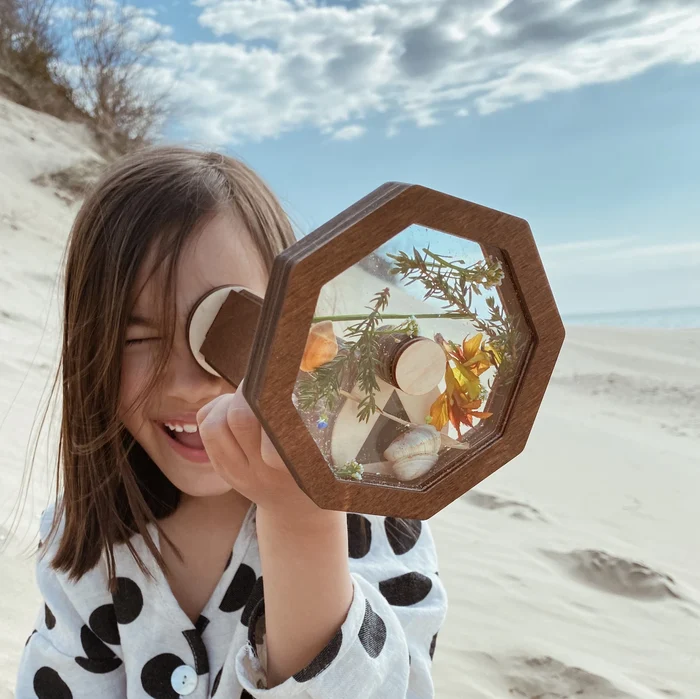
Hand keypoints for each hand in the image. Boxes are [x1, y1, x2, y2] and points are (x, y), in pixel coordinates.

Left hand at [196, 382, 322, 516]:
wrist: (294, 508)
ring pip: (213, 426)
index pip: (272, 425)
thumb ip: (306, 419)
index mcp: (289, 465)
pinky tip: (231, 407)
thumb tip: (288, 376)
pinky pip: (204, 429)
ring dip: (226, 403)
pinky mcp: (221, 469)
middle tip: (259, 382)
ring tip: (244, 397)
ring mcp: (235, 472)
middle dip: (247, 393)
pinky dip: (214, 410)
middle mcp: (259, 471)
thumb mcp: (320, 448)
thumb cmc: (314, 467)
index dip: (270, 398)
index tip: (278, 382)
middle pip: (239, 419)